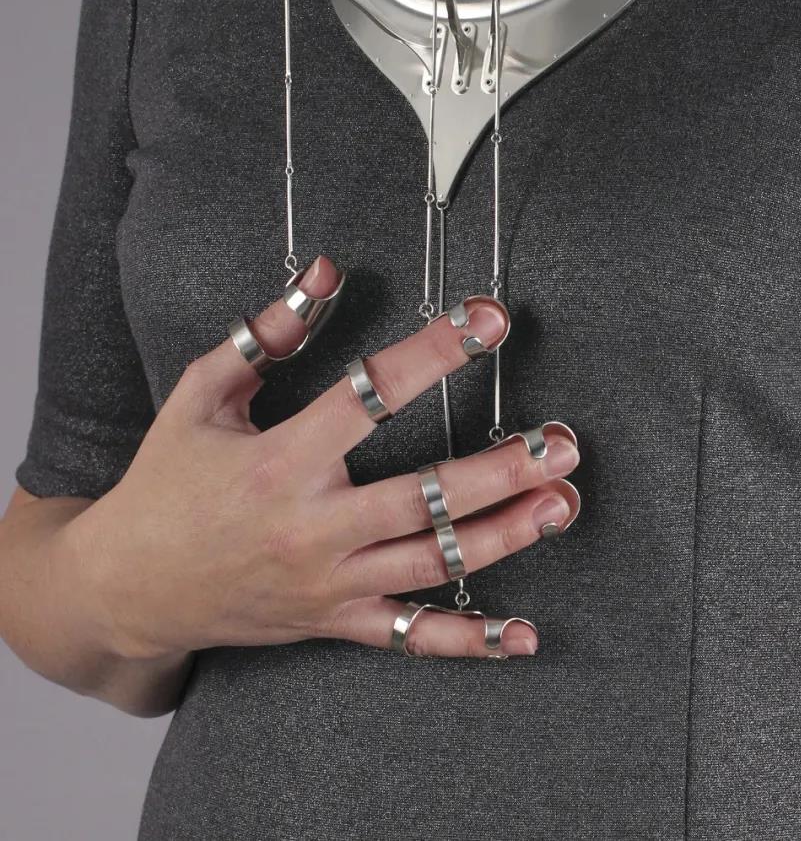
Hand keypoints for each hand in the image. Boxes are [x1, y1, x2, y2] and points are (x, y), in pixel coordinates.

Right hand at [65, 255, 579, 660]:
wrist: (125, 587)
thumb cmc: (166, 482)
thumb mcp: (202, 395)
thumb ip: (267, 333)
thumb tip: (325, 272)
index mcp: (281, 460)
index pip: (372, 395)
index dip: (437, 351)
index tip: (488, 318)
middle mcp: (311, 526)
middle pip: (424, 496)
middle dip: (502, 468)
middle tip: (562, 441)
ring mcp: (327, 583)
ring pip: (433, 562)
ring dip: (506, 534)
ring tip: (563, 502)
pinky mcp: (334, 622)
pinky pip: (411, 637)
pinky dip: (470, 640)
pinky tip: (525, 634)